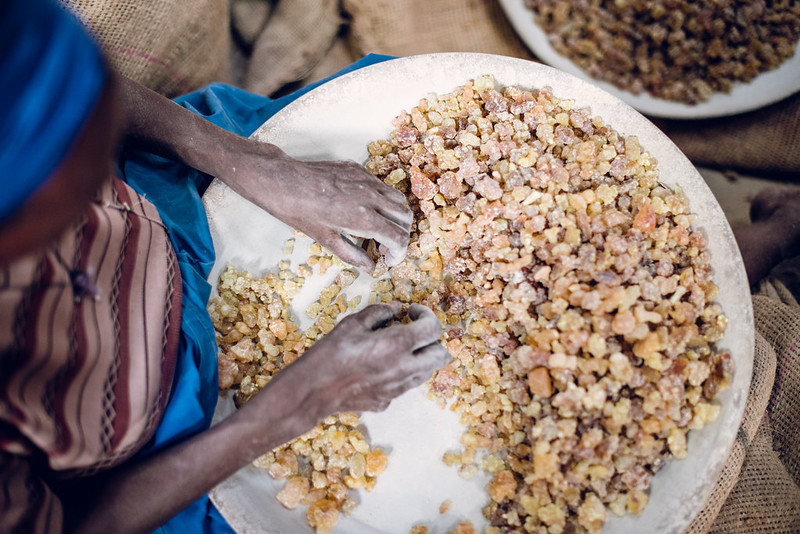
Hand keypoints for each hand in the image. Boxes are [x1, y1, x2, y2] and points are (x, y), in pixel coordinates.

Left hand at [218, 141, 412, 271]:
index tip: (388, 260)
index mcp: (363, 218)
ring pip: (397, 199)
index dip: (398, 253)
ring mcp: (366, 180)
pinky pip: (381, 185)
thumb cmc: (300, 212)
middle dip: (400, 234)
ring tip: (378, 227)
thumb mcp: (326, 240)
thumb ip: (352, 254)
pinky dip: (382, 199)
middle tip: (383, 246)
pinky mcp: (358, 169)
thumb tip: (370, 268)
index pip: (398, 237)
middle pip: (405, 217)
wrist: (283, 181)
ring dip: (394, 216)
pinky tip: (364, 208)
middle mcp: (370, 196)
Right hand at [283, 302, 449, 417]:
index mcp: (397, 345)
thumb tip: (395, 309)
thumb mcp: (352, 324)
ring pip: (426, 372)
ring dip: (420, 358)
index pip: (433, 328)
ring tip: (397, 349)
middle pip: (441, 356)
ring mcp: (398, 388)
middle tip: (414, 332)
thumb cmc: (330, 353)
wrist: (313, 391)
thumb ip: (378, 313)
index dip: (426, 315)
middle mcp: (404, 368)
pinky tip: (380, 367)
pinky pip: (405, 385)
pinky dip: (401, 374)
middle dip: (432, 341)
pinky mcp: (387, 401)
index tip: (411, 312)